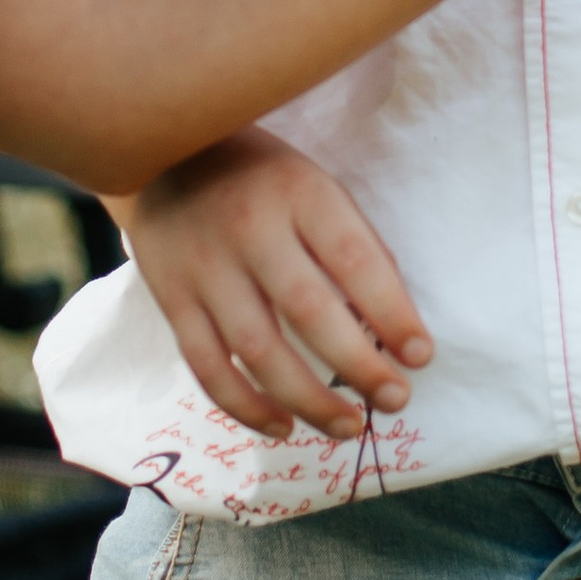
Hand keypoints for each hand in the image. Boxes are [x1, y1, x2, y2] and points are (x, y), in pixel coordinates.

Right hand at [109, 126, 432, 438]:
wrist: (159, 153)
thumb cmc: (260, 177)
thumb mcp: (313, 184)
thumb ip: (349, 241)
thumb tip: (393, 318)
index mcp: (299, 192)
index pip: (354, 259)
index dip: (392, 312)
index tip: (421, 355)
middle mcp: (251, 230)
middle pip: (308, 311)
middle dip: (357, 364)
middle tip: (395, 399)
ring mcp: (206, 268)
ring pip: (258, 350)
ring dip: (307, 399)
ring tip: (347, 426)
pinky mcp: (172, 299)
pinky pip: (208, 367)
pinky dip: (245, 406)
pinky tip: (283, 426)